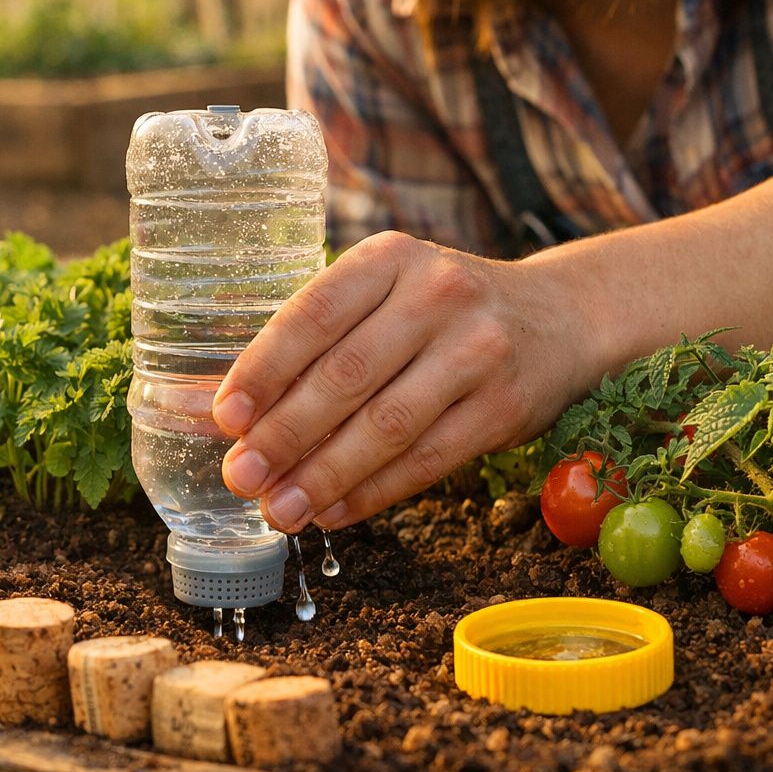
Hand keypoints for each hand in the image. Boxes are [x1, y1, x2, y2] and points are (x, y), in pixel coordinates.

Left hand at [211, 231, 594, 532]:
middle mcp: (437, 295)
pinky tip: (331, 512)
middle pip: (346, 376)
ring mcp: (478, 351)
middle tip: (240, 477)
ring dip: (324, 476)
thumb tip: (212, 410)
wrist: (561, 318)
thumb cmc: (442, 312)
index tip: (224, 417)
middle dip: (284, 435)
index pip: (314, 313)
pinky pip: (427, 460)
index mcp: (391, 259)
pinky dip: (372, 492)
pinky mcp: (505, 407)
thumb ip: (312, 344)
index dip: (263, 369)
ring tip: (278, 509)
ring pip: (386, 426)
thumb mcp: (387, 295)